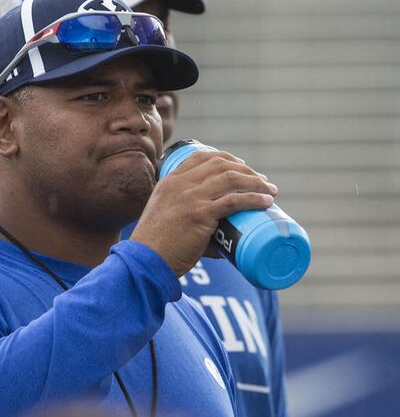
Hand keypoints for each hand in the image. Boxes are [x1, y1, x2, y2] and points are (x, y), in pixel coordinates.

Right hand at [131, 150, 277, 276]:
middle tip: (261, 181)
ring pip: (230, 179)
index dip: (225, 158)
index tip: (241, 166)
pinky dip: (253, 199)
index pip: (200, 157)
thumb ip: (187, 222)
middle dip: (246, 169)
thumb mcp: (164, 218)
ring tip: (270, 190)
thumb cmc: (156, 247)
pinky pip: (233, 201)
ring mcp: (190, 198)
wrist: (146, 260)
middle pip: (220, 165)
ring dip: (256, 182)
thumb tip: (219, 242)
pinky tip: (265, 201)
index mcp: (170, 181)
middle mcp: (180, 184)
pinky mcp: (200, 214)